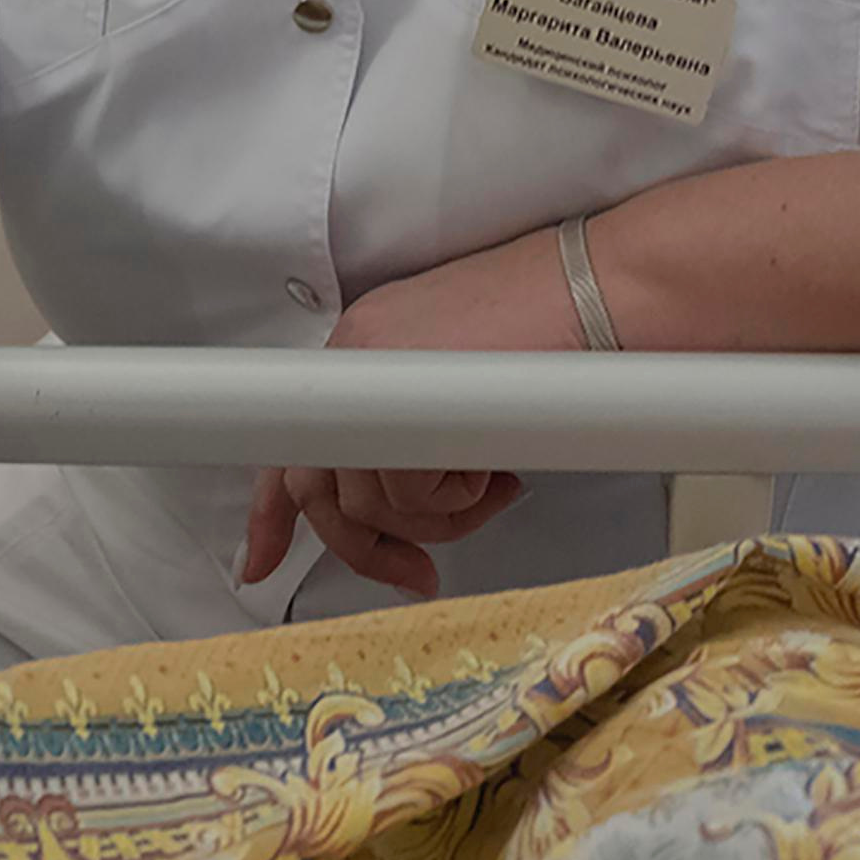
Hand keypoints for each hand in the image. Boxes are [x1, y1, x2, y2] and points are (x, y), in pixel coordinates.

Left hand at [240, 225, 580, 597]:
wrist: (599, 288)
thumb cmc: (551, 329)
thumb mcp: (456, 375)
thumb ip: (414, 427)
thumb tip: (400, 504)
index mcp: (359, 346)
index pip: (290, 436)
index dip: (271, 513)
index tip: (260, 562)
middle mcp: (352, 355)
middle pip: (321, 487)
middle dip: (371, 546)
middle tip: (419, 570)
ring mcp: (373, 375)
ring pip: (372, 502)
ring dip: (438, 518)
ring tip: (489, 480)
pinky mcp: (408, 401)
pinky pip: (414, 494)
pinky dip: (461, 499)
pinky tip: (497, 463)